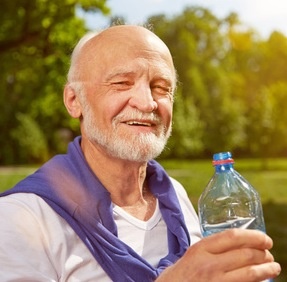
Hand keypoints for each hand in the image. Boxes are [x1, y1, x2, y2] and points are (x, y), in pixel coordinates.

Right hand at [157, 229, 280, 281]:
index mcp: (201, 248)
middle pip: (245, 254)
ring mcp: (216, 281)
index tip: (265, 239)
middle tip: (269, 253)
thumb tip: (240, 242)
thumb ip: (212, 247)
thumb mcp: (194, 253)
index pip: (233, 237)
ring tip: (274, 267)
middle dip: (263, 253)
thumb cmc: (183, 272)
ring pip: (250, 273)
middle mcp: (209, 264)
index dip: (254, 236)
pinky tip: (262, 280)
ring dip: (267, 269)